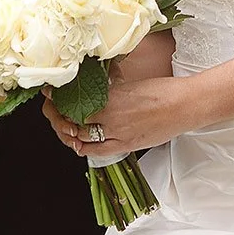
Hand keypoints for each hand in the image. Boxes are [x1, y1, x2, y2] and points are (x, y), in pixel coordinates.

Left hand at [42, 77, 191, 159]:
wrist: (185, 105)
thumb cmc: (162, 90)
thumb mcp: (130, 83)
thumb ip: (110, 88)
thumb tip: (95, 85)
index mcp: (111, 97)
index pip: (74, 102)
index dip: (57, 100)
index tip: (49, 94)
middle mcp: (112, 117)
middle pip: (74, 122)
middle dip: (59, 117)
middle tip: (52, 109)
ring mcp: (119, 134)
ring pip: (83, 138)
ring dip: (70, 133)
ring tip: (64, 124)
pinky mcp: (127, 146)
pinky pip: (99, 151)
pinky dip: (85, 147)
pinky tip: (78, 142)